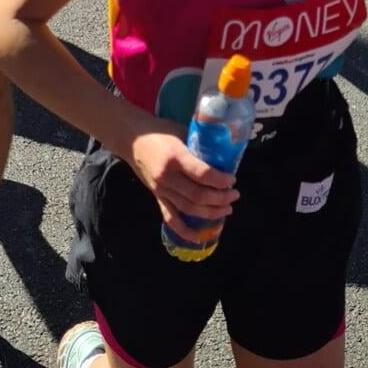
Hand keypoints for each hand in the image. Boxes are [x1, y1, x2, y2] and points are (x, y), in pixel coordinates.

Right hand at [129, 126, 238, 241]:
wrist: (132, 139)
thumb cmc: (160, 131)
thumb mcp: (181, 131)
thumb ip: (199, 145)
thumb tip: (222, 155)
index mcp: (175, 158)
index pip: (202, 174)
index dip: (220, 180)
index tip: (232, 180)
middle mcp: (167, 177)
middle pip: (197, 195)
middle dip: (220, 198)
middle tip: (234, 195)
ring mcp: (161, 190)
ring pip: (188, 209)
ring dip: (210, 213)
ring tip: (227, 209)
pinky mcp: (156, 198)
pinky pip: (170, 219)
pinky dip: (184, 230)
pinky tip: (199, 237)